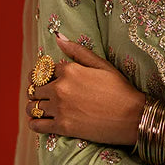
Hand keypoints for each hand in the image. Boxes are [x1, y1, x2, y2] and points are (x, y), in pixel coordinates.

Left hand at [27, 33, 145, 145]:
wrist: (133, 117)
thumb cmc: (120, 90)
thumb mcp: (102, 65)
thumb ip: (78, 51)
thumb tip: (58, 37)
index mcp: (69, 70)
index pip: (44, 70)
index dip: (45, 76)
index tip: (48, 82)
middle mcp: (60, 87)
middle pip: (34, 88)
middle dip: (37, 91)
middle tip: (44, 96)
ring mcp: (60, 108)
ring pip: (31, 106)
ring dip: (33, 106)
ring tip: (41, 108)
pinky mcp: (62, 127)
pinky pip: (36, 125)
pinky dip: (34, 123)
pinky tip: (39, 122)